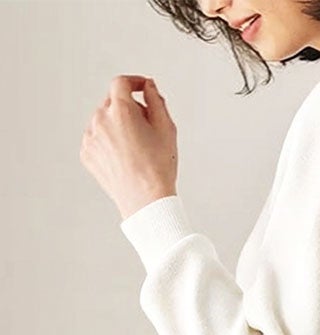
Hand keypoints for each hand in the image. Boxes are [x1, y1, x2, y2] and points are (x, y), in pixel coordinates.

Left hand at [80, 75, 177, 219]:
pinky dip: (108, 141)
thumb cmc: (158, 168)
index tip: (142, 87)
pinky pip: (97, 138)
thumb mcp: (166, 128)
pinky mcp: (86, 153)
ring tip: (136, 148)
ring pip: (103, 120)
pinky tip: (124, 157)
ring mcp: (90, 138)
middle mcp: (100, 120)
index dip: (134, 82)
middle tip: (147, 128)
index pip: (121, 83)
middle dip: (129, 108)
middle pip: (113, 102)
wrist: (145, 200)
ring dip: (117, 125)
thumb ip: (156, 100)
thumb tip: (148, 86)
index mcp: (120, 111)